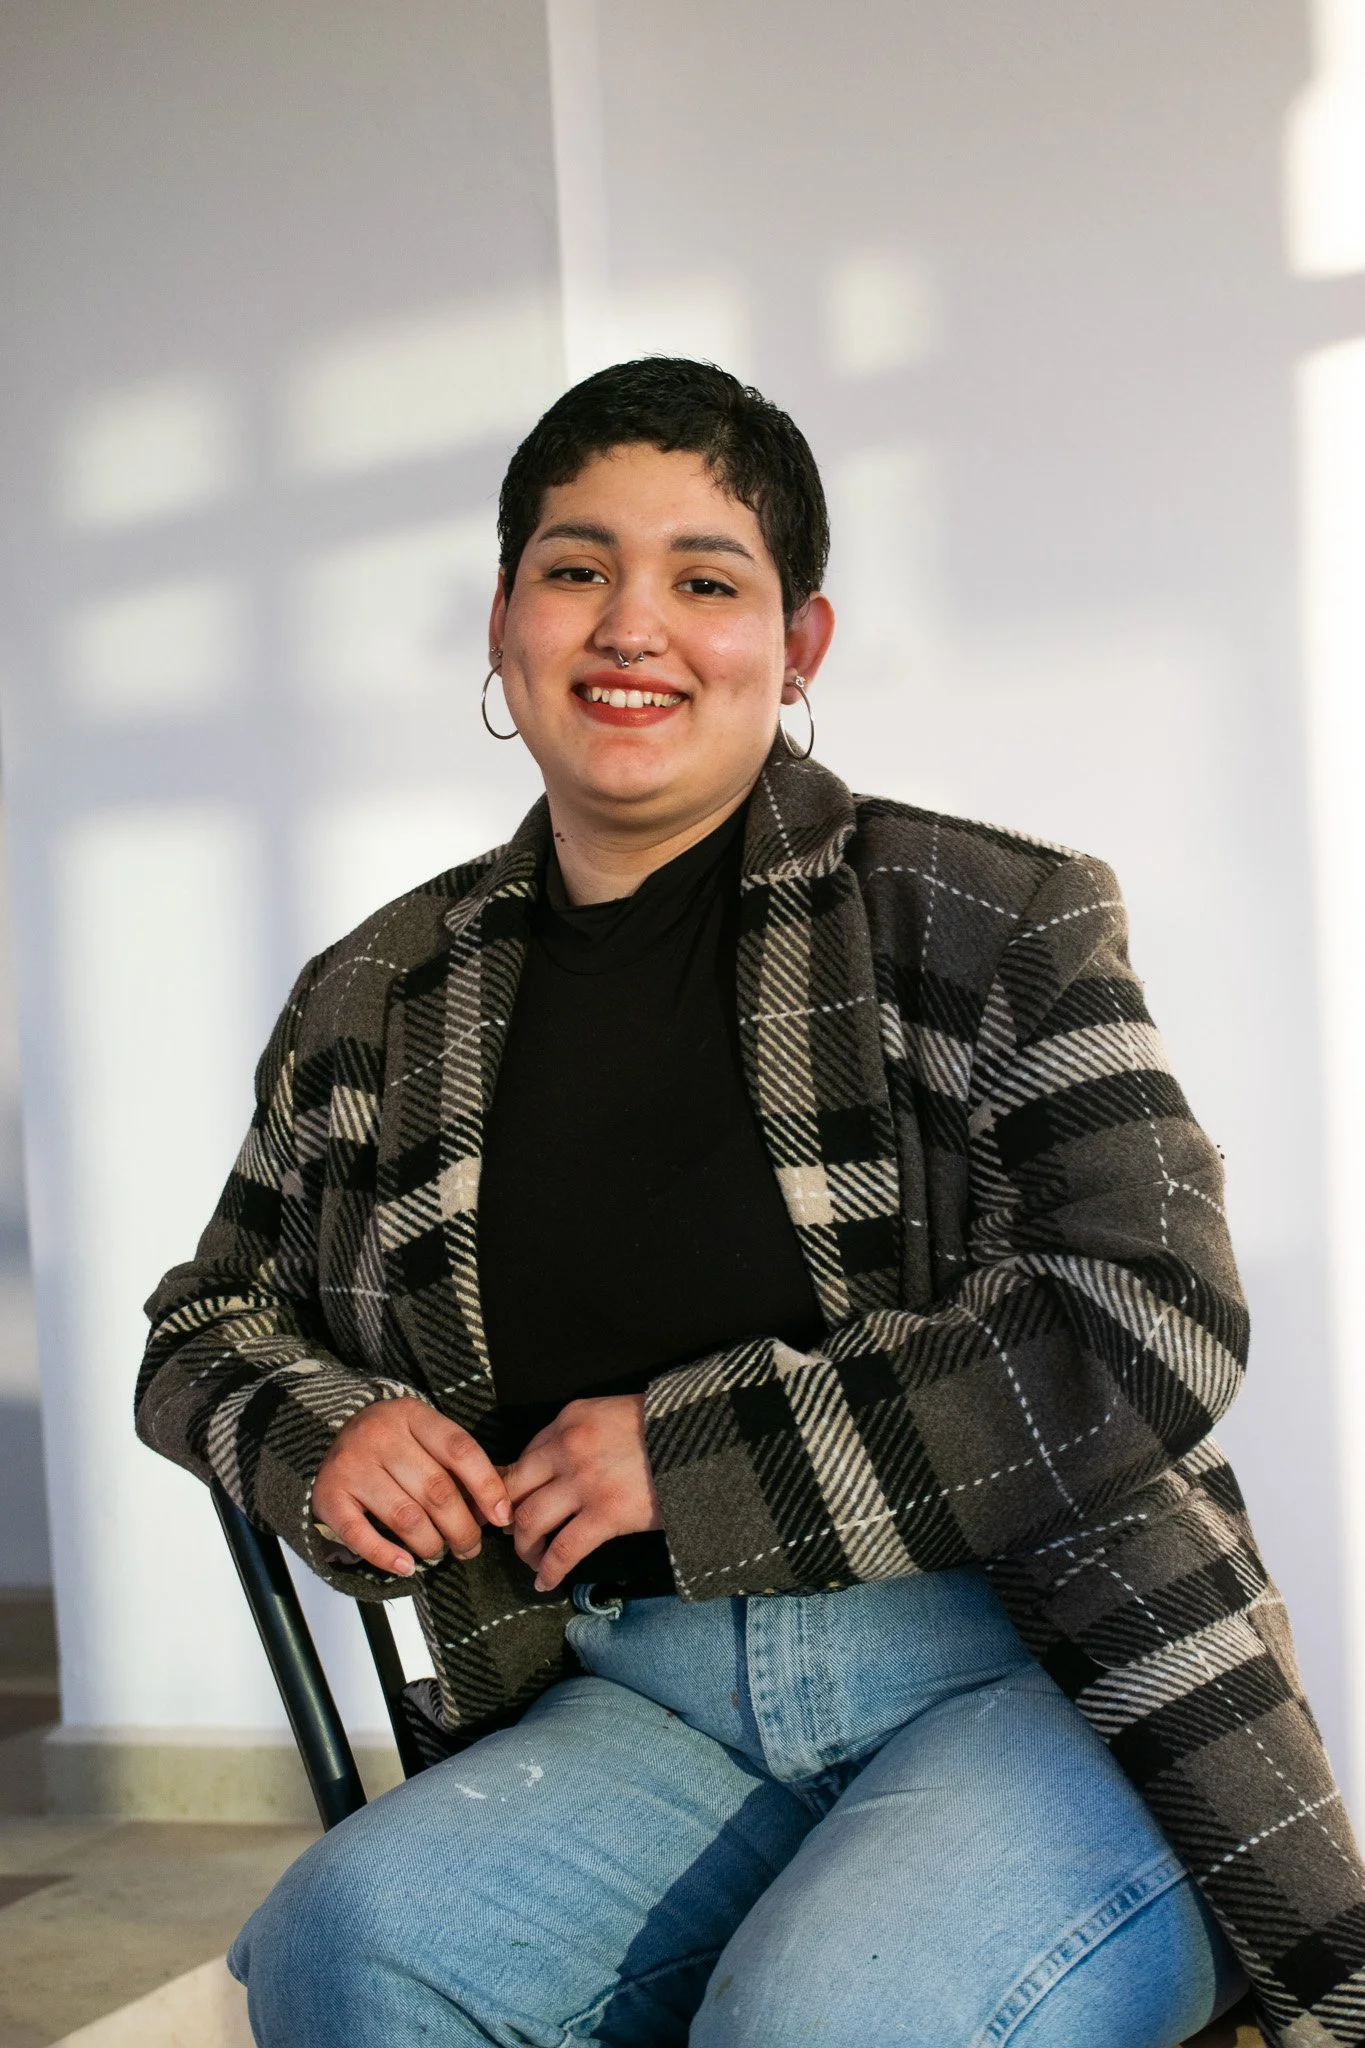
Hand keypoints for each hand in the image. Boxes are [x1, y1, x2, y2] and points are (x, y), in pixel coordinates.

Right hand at [312, 1397, 511, 1576]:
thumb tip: (496, 1508)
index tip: (501, 1516)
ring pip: (405, 1516)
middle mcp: (380, 1435)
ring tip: (439, 1551)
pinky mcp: (328, 1495)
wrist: (328, 1431)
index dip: (487, 1487)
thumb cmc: (390, 1442)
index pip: (460, 1450)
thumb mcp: (424, 1436)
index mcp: (412, 1415)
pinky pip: (360, 1535)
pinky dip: (386, 1556)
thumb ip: (457, 1465)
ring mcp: (351, 1465)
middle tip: (470, 1546)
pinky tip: (406, 1566)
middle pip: (436, 1490)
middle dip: (462, 1527)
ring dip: (431, 1544)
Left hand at [502, 1394, 662, 1591]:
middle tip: (511, 1533)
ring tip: (532, 1560)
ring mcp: (584, 1482)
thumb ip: (584, 1435)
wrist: (707, 1439)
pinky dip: (549, 1571)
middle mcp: (567, 1447)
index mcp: (570, 1418)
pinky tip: (546, 1583)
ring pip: (528, 1521)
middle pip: (513, 1488)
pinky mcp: (606, 1514)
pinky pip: (563, 1549)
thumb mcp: (615, 1415)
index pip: (524, 1455)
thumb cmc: (668, 1428)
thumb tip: (559, 1470)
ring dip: (524, 1547)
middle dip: (505, 1516)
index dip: (514, 1486)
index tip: (514, 1504)